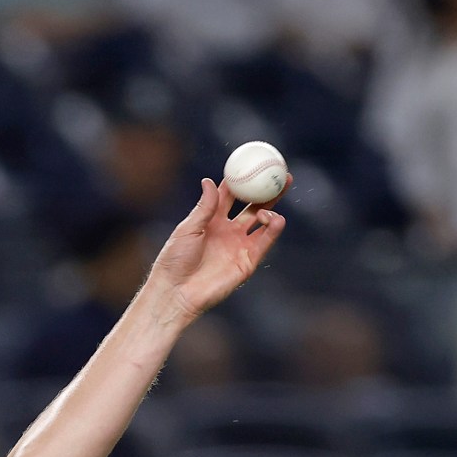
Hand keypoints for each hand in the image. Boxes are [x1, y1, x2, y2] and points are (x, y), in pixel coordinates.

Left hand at [145, 177, 287, 323]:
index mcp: (212, 220)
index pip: (231, 195)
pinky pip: (263, 244)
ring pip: (261, 224)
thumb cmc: (174, 261)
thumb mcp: (188, 229)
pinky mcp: (246, 263)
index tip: (253, 162)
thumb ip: (204, 207)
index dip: (242, 179)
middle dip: (268, 191)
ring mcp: (238, 246)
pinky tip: (276, 219)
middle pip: (253, 206)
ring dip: (270, 212)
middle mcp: (228, 231)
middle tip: (281, 176)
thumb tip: (209, 181)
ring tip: (269, 207)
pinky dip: (272, 231)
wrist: (176, 293)